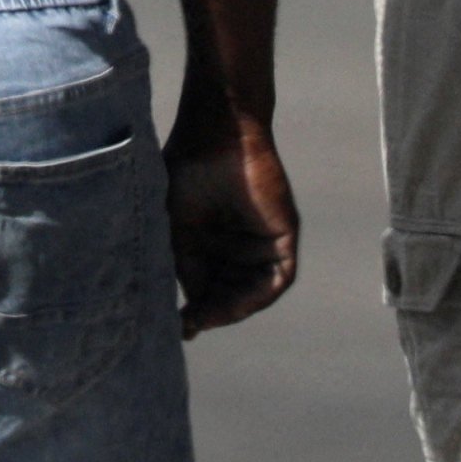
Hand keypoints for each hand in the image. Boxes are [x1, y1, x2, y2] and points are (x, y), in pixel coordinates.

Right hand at [167, 117, 300, 334]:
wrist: (215, 134)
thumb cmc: (187, 171)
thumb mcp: (176, 229)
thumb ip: (185, 268)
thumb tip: (187, 312)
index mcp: (213, 242)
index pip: (210, 287)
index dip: (197, 310)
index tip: (179, 327)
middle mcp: (240, 245)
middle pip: (232, 293)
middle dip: (214, 313)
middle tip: (193, 324)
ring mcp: (263, 242)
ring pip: (254, 291)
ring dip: (234, 309)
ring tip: (210, 317)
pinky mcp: (284, 235)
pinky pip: (278, 278)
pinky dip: (258, 296)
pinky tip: (235, 304)